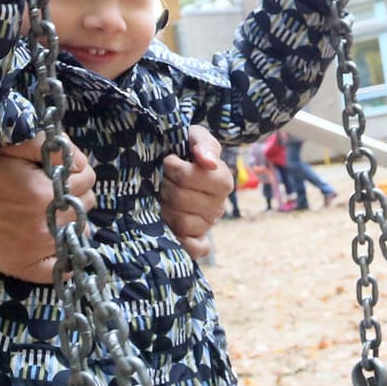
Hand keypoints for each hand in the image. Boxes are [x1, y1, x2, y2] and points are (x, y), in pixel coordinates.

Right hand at [0, 135, 96, 282]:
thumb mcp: (18, 145)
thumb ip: (54, 148)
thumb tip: (80, 162)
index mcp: (43, 194)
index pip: (87, 179)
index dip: (76, 170)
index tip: (62, 170)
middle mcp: (43, 225)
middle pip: (85, 205)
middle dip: (75, 193)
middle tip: (55, 189)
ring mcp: (34, 249)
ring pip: (78, 232)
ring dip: (70, 219)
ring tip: (50, 211)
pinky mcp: (21, 265)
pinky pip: (57, 271)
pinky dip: (64, 260)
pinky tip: (58, 243)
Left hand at [161, 125, 232, 258]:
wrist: (179, 165)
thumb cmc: (187, 149)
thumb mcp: (195, 136)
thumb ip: (202, 144)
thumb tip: (208, 162)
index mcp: (222, 180)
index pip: (190, 177)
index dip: (173, 168)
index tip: (169, 160)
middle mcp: (219, 205)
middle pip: (180, 200)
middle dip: (165, 186)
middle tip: (164, 180)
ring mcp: (208, 224)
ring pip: (182, 224)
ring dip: (165, 208)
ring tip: (164, 197)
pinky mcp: (198, 239)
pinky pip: (196, 249)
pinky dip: (185, 243)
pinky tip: (172, 229)